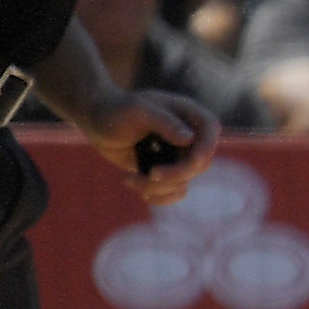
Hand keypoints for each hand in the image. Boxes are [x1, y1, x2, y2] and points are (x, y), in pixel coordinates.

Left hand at [80, 87, 219, 207]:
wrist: (97, 123)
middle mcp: (187, 135)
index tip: (193, 161)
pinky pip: (174, 191)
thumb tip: (190, 140)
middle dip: (176, 174)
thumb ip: (166, 123)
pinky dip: (159, 197)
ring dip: (158, 188)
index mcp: (187, 114)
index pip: (211, 130)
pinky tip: (139, 190)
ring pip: (184, 182)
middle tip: (151, 174)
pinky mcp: (164, 170)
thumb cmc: (117, 110)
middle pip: (200, 163)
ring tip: (130, 180)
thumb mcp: (139, 111)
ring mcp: (177, 155)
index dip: (207, 147)